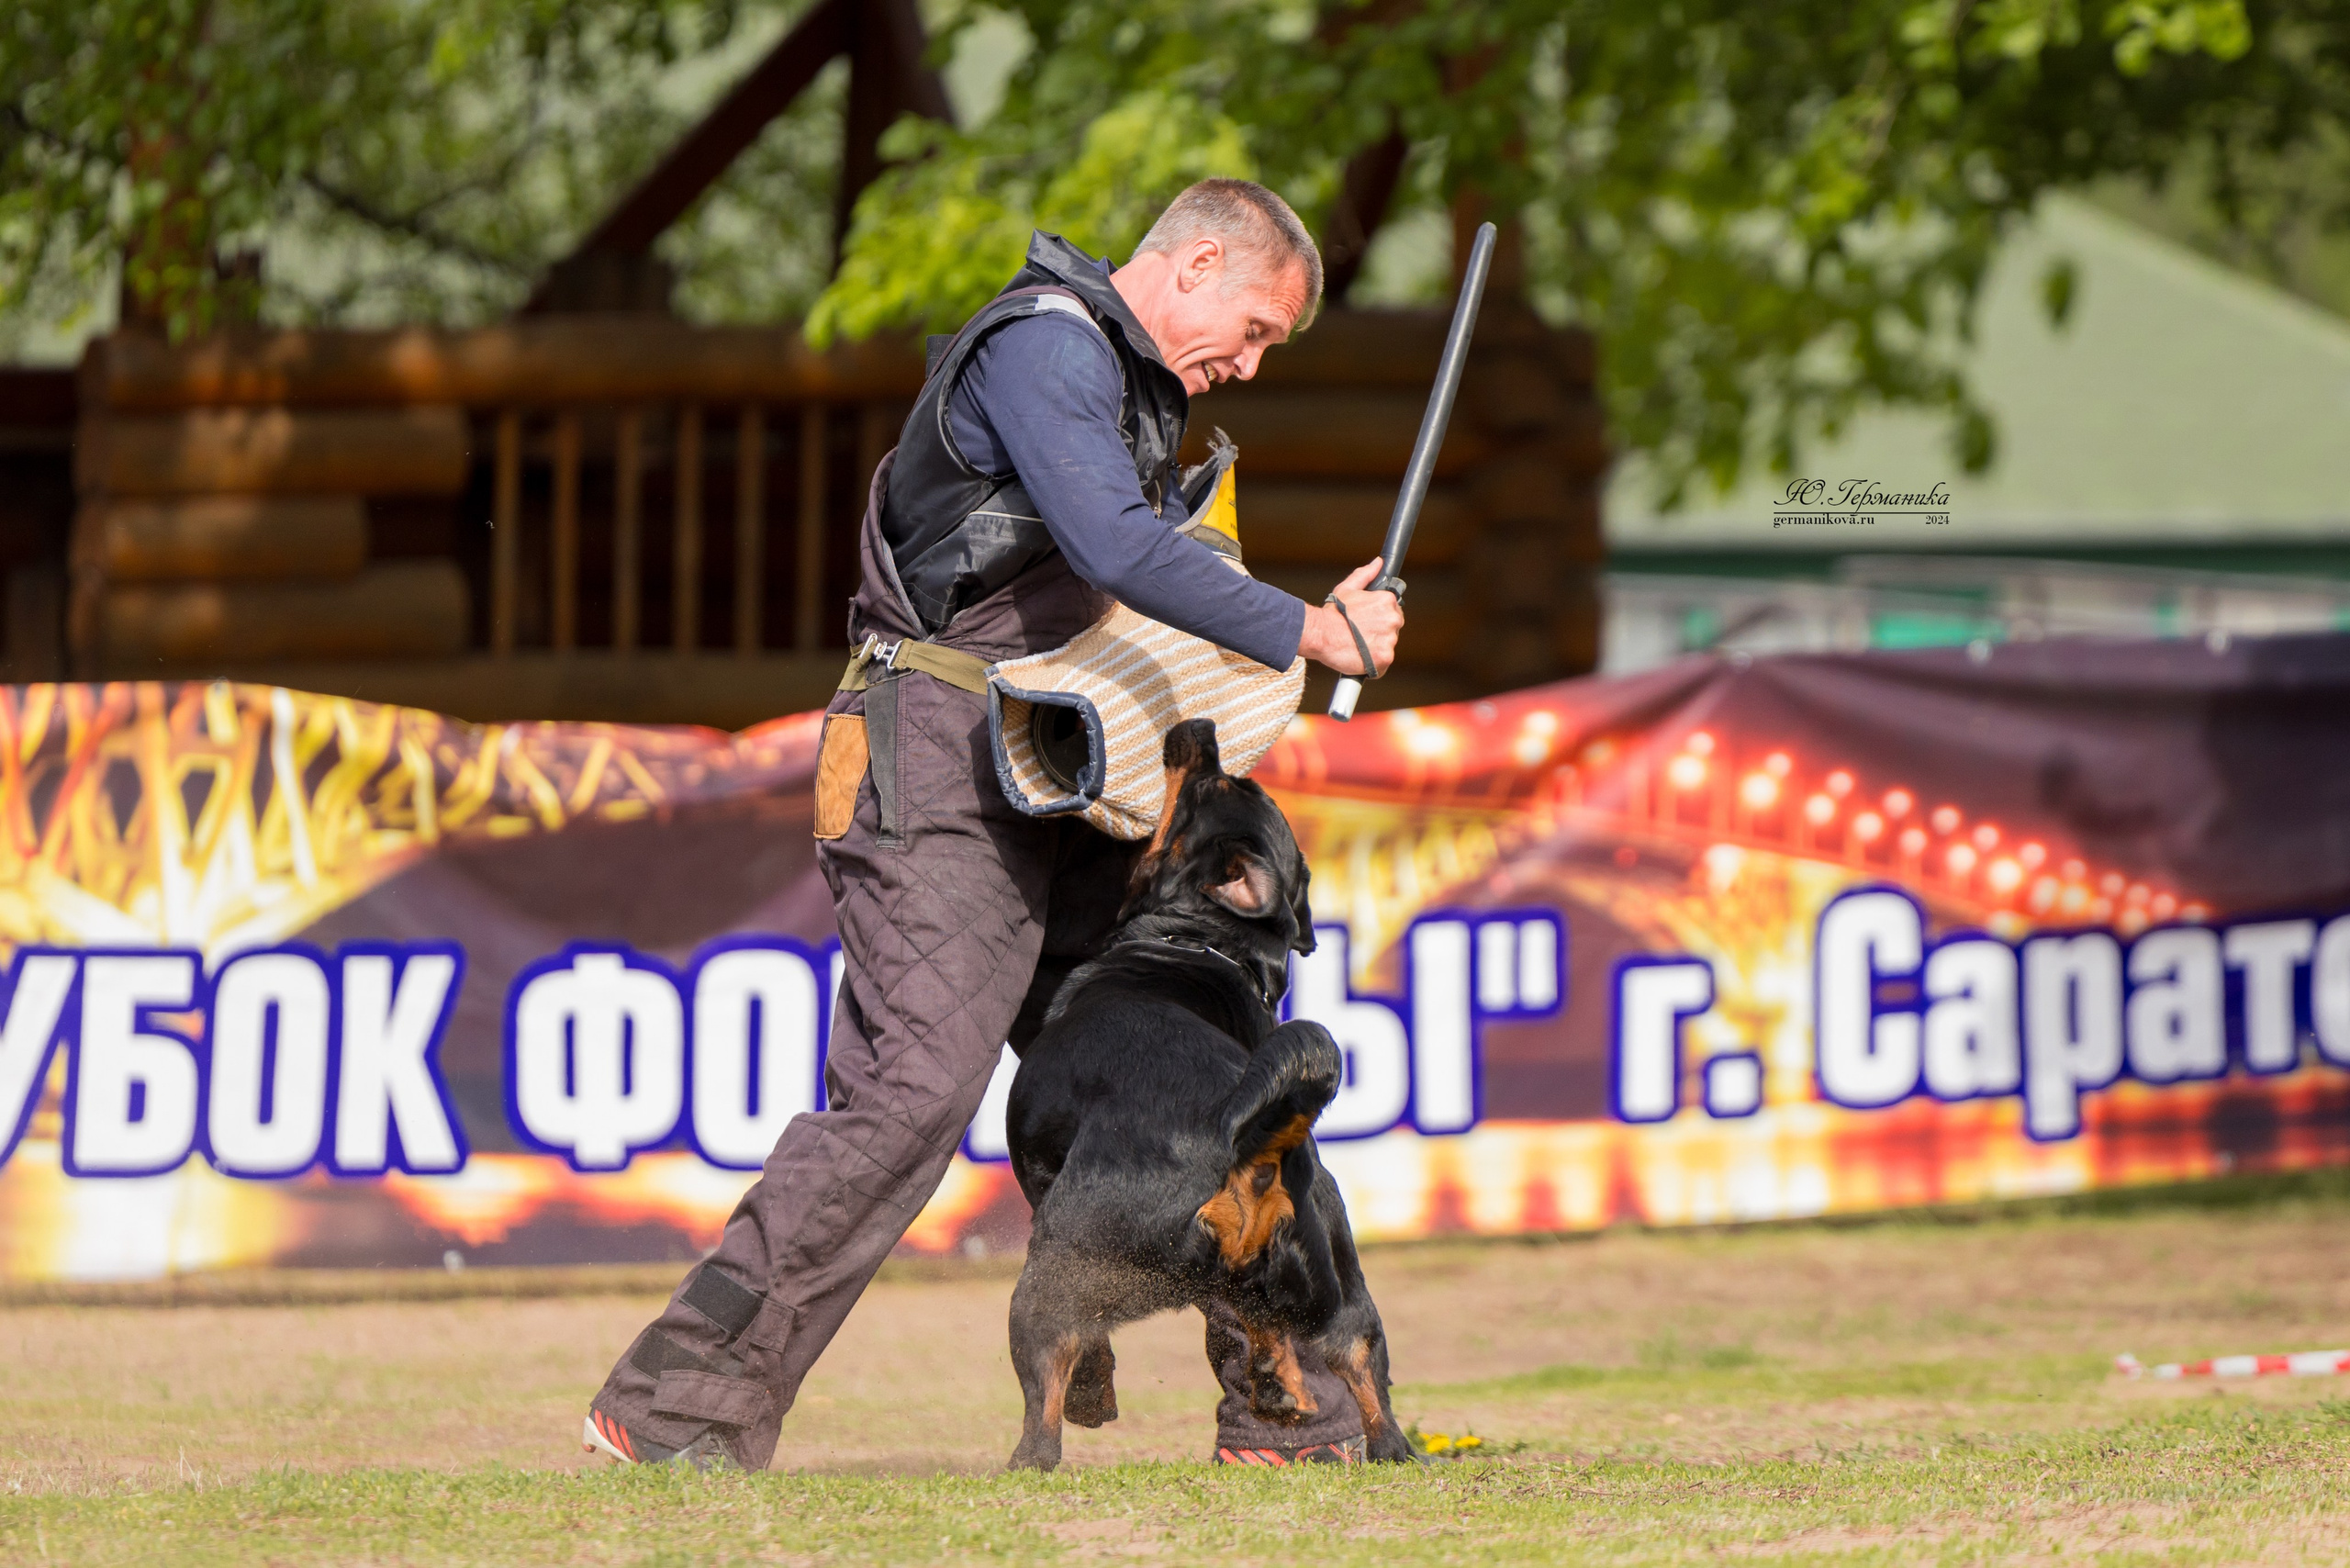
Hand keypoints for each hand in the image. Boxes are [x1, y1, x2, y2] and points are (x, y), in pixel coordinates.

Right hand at [1299, 558, 1403, 676]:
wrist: (1321, 634)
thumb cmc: (1332, 613)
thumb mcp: (1348, 588)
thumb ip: (1366, 575)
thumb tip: (1378, 563)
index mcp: (1387, 601)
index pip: (1393, 610)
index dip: (1379, 617)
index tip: (1366, 621)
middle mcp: (1392, 619)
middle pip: (1393, 628)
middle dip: (1380, 631)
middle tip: (1360, 634)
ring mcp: (1390, 639)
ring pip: (1388, 645)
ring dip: (1376, 647)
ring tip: (1358, 645)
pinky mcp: (1385, 657)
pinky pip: (1383, 663)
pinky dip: (1373, 663)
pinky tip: (1360, 657)